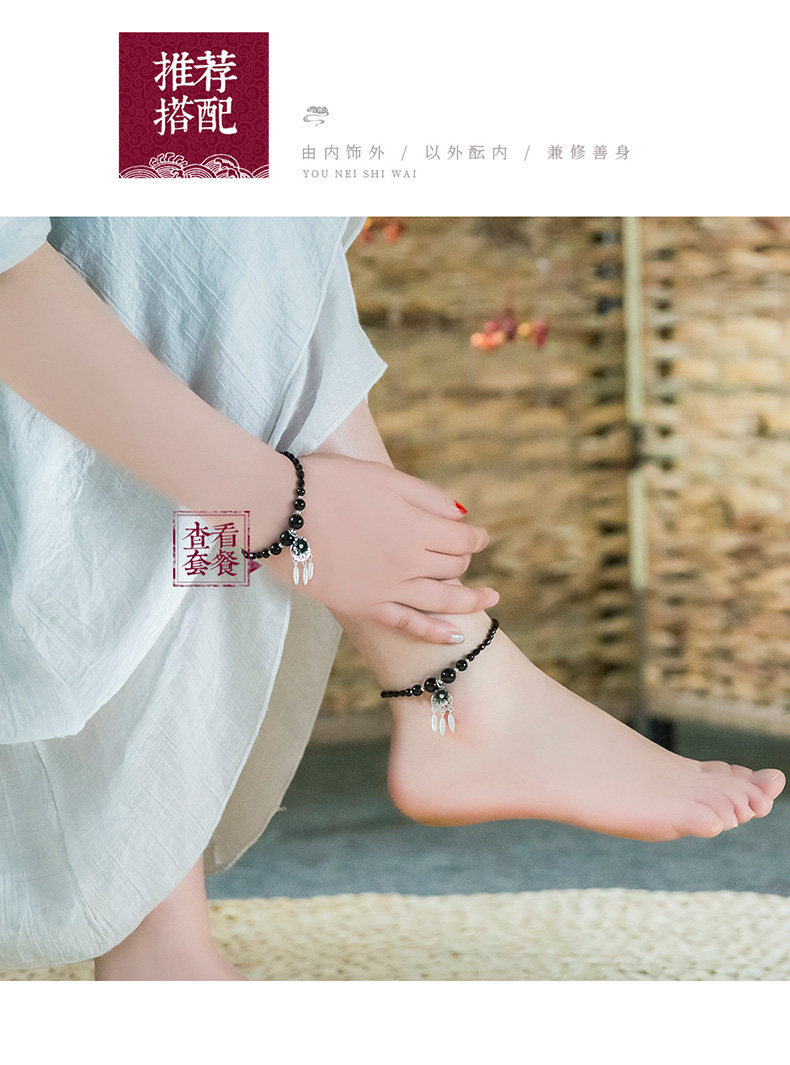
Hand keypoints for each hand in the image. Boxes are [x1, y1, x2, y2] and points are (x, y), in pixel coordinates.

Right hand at [258, 451, 498, 642]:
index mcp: (416, 526)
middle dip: (464, 558)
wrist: (279, 509)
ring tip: (489, 599)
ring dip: (470, 600)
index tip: (479, 534)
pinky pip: (407, 625)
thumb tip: (461, 514)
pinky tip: (452, 635)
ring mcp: (386, 588)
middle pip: (453, 566)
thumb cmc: (327, 483)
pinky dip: (433, 632)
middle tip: (463, 554)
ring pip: (441, 599)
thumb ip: (426, 496)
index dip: (475, 535)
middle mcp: (408, 561)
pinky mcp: (363, 606)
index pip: (462, 537)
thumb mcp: (383, 476)